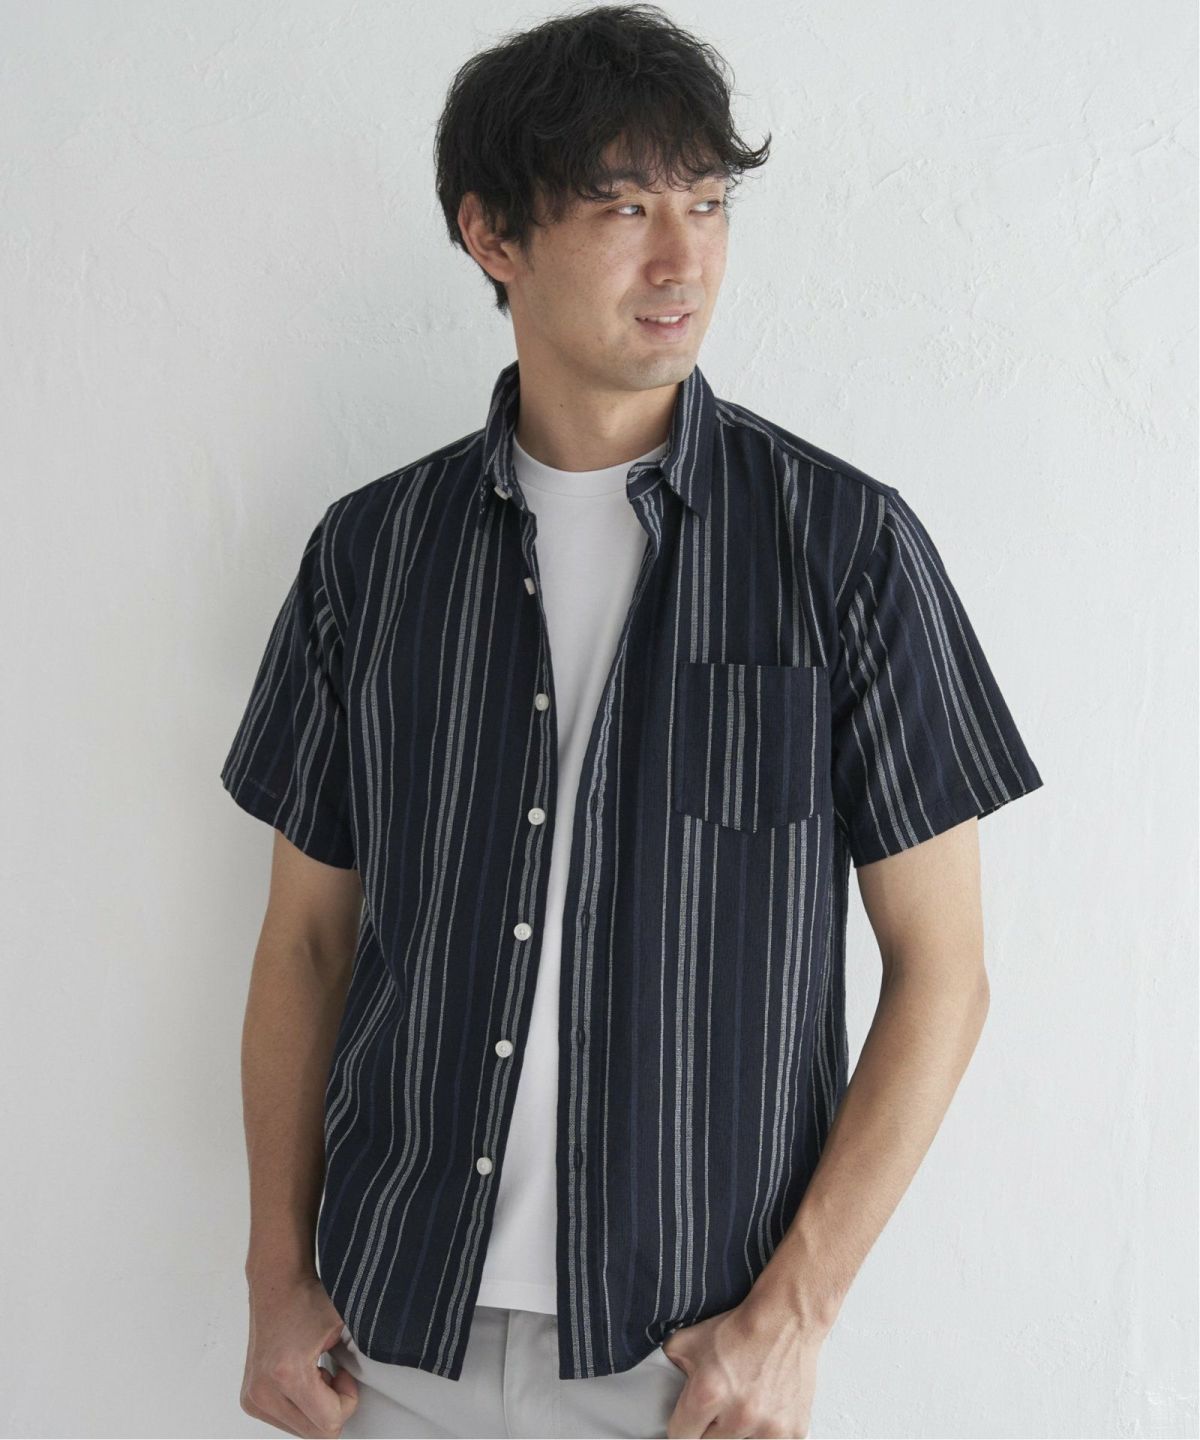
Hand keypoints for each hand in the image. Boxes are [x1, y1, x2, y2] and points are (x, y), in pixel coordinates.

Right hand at [241, 1272, 358, 1437]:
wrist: (277, 1284)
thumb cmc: (308, 1299)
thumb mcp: (343, 1328)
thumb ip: (360, 1360)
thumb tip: (386, 1382)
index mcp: (287, 1374)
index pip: (329, 1424)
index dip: (347, 1400)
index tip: (344, 1373)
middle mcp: (264, 1391)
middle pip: (315, 1433)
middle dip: (332, 1406)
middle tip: (332, 1372)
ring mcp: (253, 1398)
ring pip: (301, 1431)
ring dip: (316, 1407)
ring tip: (315, 1372)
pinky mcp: (249, 1400)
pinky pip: (286, 1422)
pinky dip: (301, 1406)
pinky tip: (302, 1377)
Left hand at [661, 1299, 824, 1437]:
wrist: (784, 1319)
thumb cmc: (735, 1330)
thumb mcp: (686, 1341)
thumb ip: (665, 1368)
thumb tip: (650, 1389)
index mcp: (708, 1394)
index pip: (680, 1436)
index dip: (682, 1424)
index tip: (689, 1417)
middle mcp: (739, 1416)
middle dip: (709, 1429)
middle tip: (718, 1406)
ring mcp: (768, 1428)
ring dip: (737, 1432)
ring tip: (742, 1404)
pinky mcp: (792, 1433)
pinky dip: (762, 1433)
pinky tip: (763, 1410)